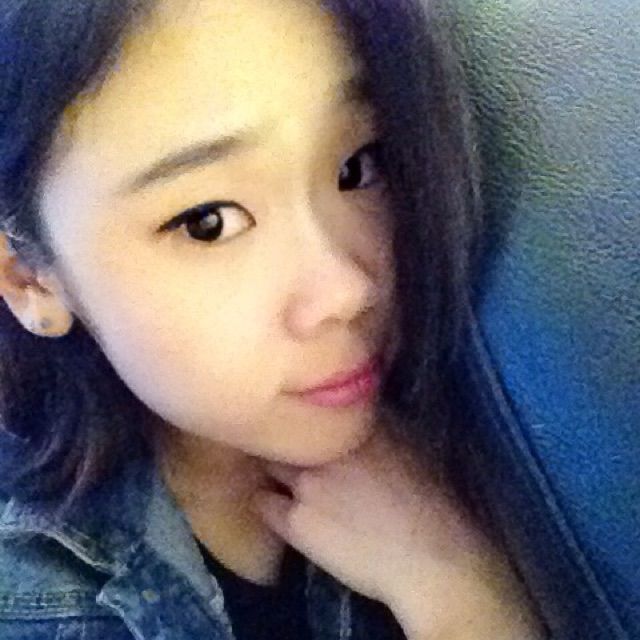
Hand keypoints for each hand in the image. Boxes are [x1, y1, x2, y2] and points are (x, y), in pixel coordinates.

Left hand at [251, 432, 542, 638]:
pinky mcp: (296, 522)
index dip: (300, 412)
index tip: (295, 417)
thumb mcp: (409, 445)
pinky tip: (276, 505)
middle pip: (283, 431)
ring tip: (273, 473)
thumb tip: (352, 411)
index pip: (309, 405)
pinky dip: (266, 500)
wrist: (433, 559)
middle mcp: (327, 447)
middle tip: (278, 445)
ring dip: (269, 466)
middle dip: (279, 436)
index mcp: (357, 424)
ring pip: (266, 462)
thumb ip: (375, 423)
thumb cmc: (430, 503)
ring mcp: (308, 483)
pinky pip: (262, 502)